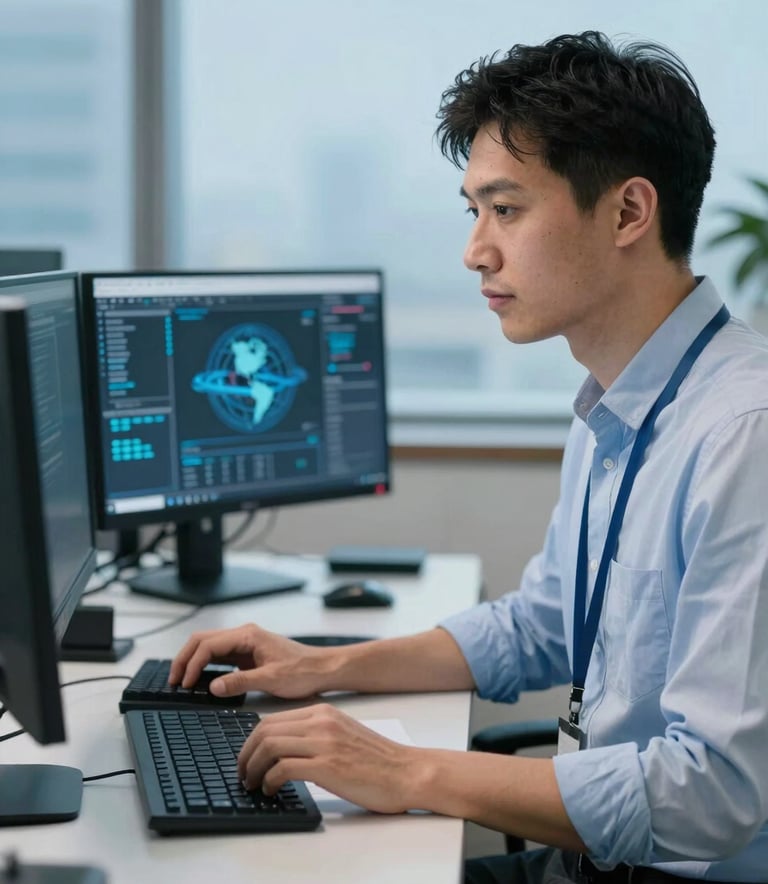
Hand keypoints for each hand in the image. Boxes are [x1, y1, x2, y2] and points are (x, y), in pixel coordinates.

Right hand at [168, 624, 334, 698]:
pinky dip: (204, 666)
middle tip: (173, 681)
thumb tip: (213, 687)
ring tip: (180, 681)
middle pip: (202, 640)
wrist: (322, 669)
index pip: (209, 645)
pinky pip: (218, 656)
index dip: (192, 664)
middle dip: (185, 659)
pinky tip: (199, 680)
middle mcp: (244, 635)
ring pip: (208, 647)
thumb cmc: (303, 671)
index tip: (184, 684)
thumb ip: (241, 682)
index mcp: (248, 636)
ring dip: (192, 661)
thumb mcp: (271, 679)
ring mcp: (244, 643)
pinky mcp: (246, 654)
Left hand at [239, 703, 421, 813]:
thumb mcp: (342, 734)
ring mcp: (324, 742)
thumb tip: (283, 749)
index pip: (272, 719)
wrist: (407, 772)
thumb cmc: (378, 760)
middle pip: (265, 730)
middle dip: (245, 754)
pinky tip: (271, 790)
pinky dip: (269, 781)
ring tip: (252, 784)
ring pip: (269, 746)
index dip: (251, 741)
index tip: (247, 758)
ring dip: (252, 768)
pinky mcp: (327, 766)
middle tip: (242, 773)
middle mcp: (321, 722)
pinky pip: (283, 768)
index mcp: (323, 712)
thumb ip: (315, 734)